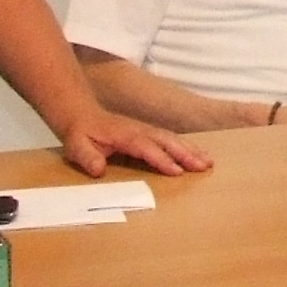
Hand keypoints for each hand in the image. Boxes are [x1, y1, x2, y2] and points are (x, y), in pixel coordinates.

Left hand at [56, 108, 209, 177]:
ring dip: (191, 150)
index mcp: (124, 135)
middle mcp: (139, 131)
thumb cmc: (81, 134)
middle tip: (204, 166)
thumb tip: (98, 169)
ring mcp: (146, 130)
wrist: (81, 115)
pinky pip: (171, 139)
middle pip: (166, 141)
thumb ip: (87, 157)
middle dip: (186, 154)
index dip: (161, 159)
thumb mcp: (76, 146)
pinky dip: (187, 146)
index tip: (177, 171)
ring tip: (209, 162)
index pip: (146, 148)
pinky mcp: (149, 133)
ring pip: (172, 139)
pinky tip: (198, 154)